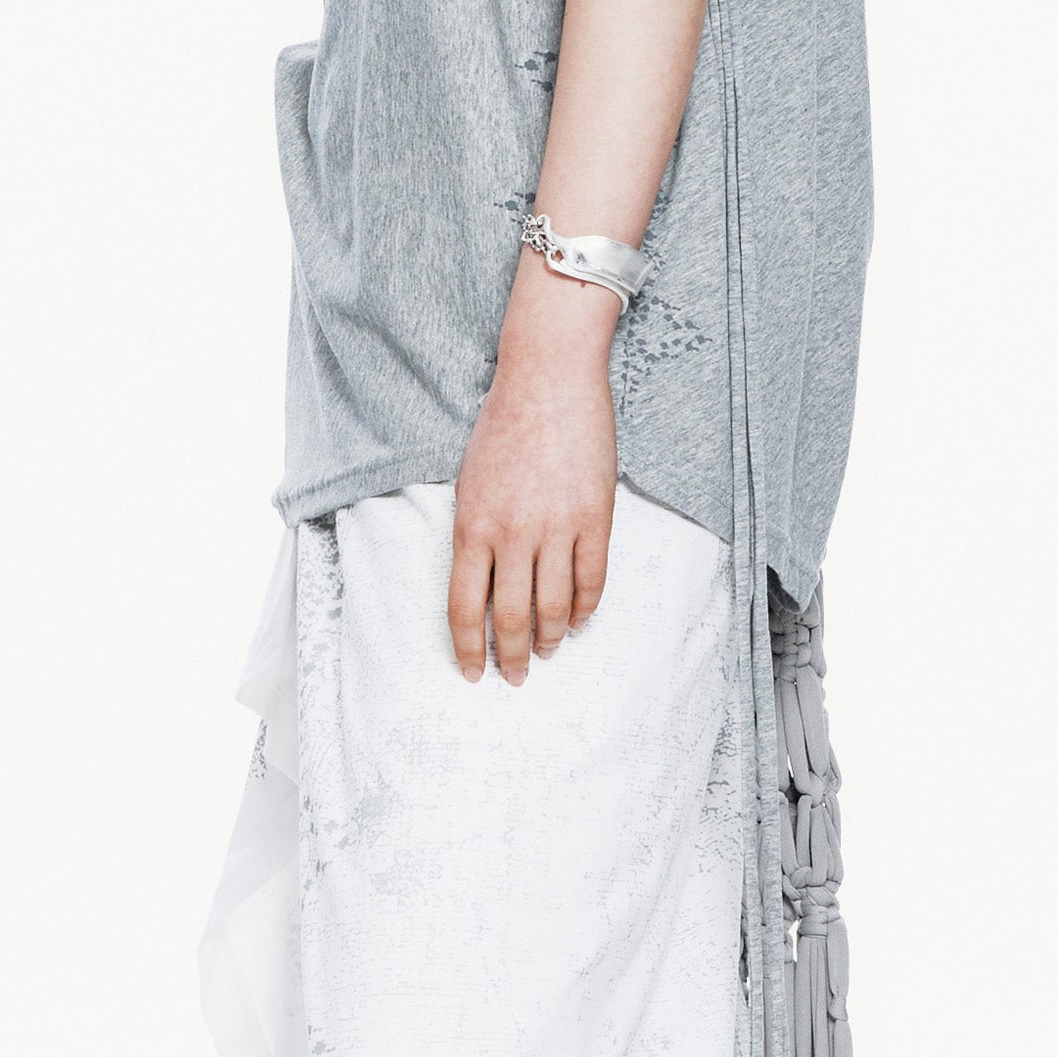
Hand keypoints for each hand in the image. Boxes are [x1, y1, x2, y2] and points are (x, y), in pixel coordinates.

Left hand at [447, 269, 619, 684]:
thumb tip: (481, 584)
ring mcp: (556, 527)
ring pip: (552, 606)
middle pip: (509, 617)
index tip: (472, 673)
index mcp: (471, 526)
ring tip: (547, 651)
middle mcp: (511, 534)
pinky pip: (591, 579)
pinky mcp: (594, 516)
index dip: (468, 648)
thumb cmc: (503, 424)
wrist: (548, 377)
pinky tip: (577, 620)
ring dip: (548, 638)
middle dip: (510, 657)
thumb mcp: (469, 481)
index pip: (463, 607)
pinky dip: (584, 608)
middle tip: (515, 678)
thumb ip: (473, 533)